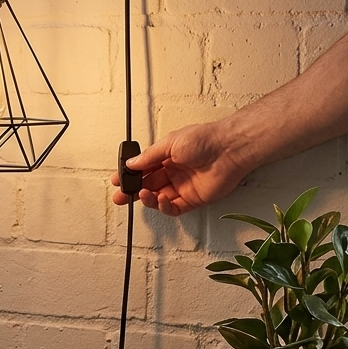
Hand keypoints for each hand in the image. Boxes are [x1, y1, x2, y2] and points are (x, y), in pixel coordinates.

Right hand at [110, 121, 248, 215]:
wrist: (228, 150)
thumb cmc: (205, 140)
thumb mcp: (169, 143)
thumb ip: (149, 156)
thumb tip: (132, 163)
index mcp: (167, 157)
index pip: (143, 169)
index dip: (130, 175)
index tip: (118, 179)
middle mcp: (174, 172)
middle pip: (148, 185)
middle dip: (132, 191)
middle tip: (121, 196)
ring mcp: (183, 186)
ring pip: (158, 198)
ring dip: (147, 198)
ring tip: (142, 194)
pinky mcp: (193, 199)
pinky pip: (174, 208)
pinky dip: (163, 206)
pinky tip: (159, 199)